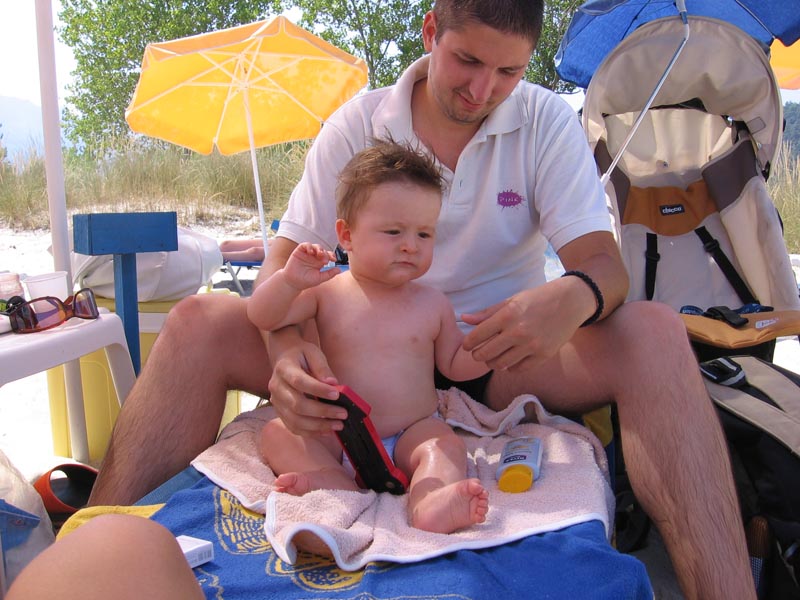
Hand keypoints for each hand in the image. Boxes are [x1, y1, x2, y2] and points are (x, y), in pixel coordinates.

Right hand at [267, 330, 346, 435]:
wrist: (284, 357)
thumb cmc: (301, 354)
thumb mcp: (313, 353)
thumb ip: (322, 367)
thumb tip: (333, 384)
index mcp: (284, 369)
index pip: (300, 382)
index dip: (318, 390)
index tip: (337, 395)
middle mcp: (276, 387)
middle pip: (297, 405)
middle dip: (322, 412)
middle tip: (343, 414)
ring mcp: (276, 402)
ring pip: (295, 420)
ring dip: (318, 426)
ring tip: (338, 425)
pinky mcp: (280, 412)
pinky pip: (293, 427)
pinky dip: (310, 432)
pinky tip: (326, 431)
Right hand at [283, 242, 338, 289]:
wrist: (293, 283)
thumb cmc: (306, 281)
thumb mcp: (319, 278)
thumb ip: (329, 274)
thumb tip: (340, 270)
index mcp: (320, 262)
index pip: (328, 255)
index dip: (332, 255)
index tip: (334, 259)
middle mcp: (314, 257)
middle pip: (322, 250)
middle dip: (325, 253)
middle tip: (325, 259)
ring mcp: (307, 253)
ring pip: (315, 246)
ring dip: (318, 248)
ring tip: (319, 254)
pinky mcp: (299, 251)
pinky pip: (305, 245)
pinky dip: (309, 246)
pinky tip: (311, 251)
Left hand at [461, 279, 584, 370]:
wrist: (570, 302)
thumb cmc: (537, 299)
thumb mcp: (511, 300)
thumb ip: (487, 313)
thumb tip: (464, 318)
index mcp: (508, 315)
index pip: (478, 336)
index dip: (468, 343)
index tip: (467, 345)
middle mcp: (519, 332)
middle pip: (486, 354)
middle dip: (478, 355)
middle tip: (478, 353)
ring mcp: (532, 346)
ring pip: (500, 364)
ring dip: (493, 363)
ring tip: (493, 357)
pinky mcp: (544, 356)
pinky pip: (518, 369)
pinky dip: (510, 367)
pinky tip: (509, 360)